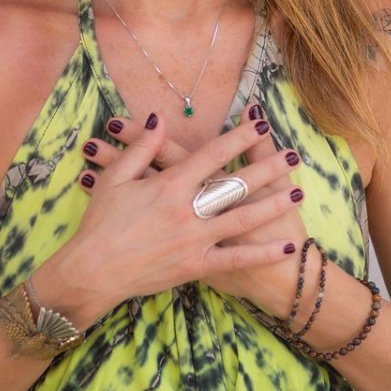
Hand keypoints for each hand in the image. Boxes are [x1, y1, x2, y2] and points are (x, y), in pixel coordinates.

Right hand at [39, 113, 302, 325]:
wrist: (92, 272)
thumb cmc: (100, 223)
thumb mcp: (115, 179)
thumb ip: (141, 148)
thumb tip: (158, 119)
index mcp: (168, 185)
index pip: (211, 155)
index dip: (238, 138)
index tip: (261, 125)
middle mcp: (187, 211)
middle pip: (236, 185)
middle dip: (268, 169)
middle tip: (294, 156)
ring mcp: (194, 240)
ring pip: (242, 220)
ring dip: (273, 205)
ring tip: (298, 193)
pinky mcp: (195, 266)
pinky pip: (235, 259)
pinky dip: (262, 253)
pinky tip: (285, 245)